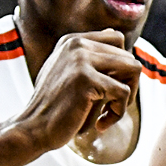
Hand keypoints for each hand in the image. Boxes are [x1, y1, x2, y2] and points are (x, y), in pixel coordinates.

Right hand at [14, 30, 140, 151]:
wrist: (33, 129)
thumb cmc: (54, 106)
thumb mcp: (68, 73)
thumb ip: (88, 55)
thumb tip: (116, 36)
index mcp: (73, 40)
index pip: (117, 39)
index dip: (122, 66)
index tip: (110, 88)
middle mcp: (77, 44)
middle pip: (128, 55)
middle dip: (128, 84)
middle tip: (111, 106)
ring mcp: (80, 59)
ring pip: (133, 68)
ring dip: (128, 96)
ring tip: (109, 112)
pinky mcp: (86, 79)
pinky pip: (123, 92)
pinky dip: (118, 113)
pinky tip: (100, 124)